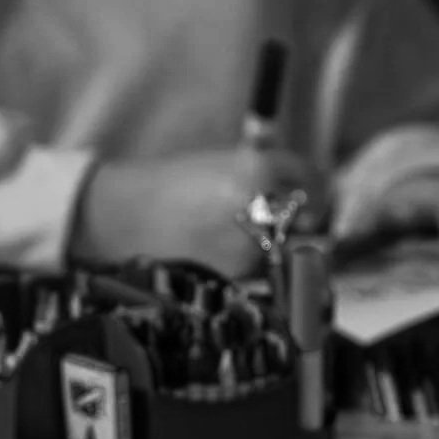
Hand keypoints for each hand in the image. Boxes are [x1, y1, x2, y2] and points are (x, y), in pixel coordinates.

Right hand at [71, 148, 323, 276]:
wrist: (120, 214)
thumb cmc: (166, 185)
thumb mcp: (220, 163)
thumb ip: (266, 174)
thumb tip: (307, 196)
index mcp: (256, 169)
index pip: (311, 179)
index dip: (318, 191)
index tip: (314, 201)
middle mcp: (259, 206)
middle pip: (307, 217)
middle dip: (301, 222)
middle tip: (283, 223)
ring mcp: (249, 244)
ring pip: (286, 248)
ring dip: (276, 246)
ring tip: (233, 234)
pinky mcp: (233, 275)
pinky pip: (259, 272)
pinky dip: (251, 265)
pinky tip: (220, 251)